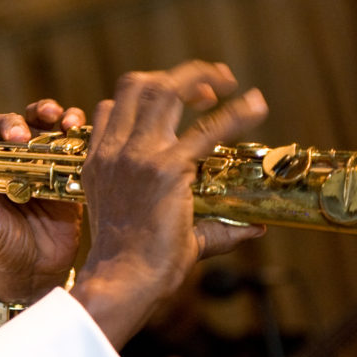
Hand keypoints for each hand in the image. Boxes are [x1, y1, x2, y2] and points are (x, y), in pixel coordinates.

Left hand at [0, 99, 86, 304]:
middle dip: (13, 124)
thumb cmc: (3, 247)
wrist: (38, 270)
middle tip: (19, 137)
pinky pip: (72, 140)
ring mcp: (40, 159)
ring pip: (40, 122)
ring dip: (46, 111)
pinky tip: (77, 128)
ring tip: (55, 118)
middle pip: (8, 124)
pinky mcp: (68, 168)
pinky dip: (76, 128)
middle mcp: (9, 158)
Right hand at [75, 61, 268, 346]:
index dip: (140, 98)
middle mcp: (115, 151)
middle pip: (137, 86)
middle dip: (175, 76)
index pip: (110, 108)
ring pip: (163, 90)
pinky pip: (208, 129)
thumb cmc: (134, 264)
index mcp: (99, 162)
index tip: (176, 104)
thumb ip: (205, 222)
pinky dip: (236, 113)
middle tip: (208, 87)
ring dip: (198, 77)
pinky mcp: (167, 167)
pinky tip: (256, 105)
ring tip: (227, 81)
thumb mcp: (150, 228)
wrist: (123, 280)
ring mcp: (138, 155)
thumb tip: (254, 228)